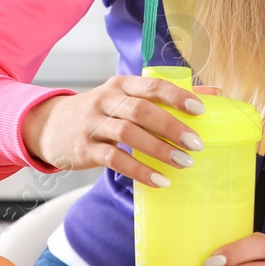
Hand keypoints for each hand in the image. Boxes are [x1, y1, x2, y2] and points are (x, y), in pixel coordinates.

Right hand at [19, 75, 206, 187]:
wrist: (49, 127)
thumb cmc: (99, 113)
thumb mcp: (125, 98)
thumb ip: (166, 96)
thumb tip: (215, 93)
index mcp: (121, 85)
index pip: (152, 85)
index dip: (176, 96)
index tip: (200, 110)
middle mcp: (106, 100)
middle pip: (141, 110)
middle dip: (172, 126)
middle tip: (197, 144)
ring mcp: (93, 125)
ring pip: (128, 134)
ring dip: (158, 149)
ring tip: (184, 163)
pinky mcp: (85, 149)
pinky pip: (114, 159)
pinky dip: (139, 170)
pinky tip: (160, 181)